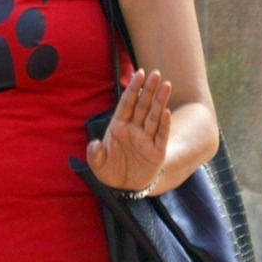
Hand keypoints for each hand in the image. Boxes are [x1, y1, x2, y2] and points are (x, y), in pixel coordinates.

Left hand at [86, 68, 170, 192]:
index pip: (127, 103)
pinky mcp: (157, 151)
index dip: (132, 89)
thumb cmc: (111, 171)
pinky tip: (167, 113)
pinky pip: (161, 135)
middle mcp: (134, 129)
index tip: (138, 74)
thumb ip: (94, 155)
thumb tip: (94, 144)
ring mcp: (146, 139)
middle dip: (148, 89)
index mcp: (118, 126)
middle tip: (155, 73)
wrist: (126, 187)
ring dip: (160, 101)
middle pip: (142, 105)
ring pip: (154, 116)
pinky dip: (164, 125)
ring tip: (166, 85)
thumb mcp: (98, 165)